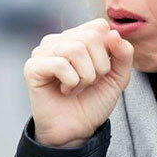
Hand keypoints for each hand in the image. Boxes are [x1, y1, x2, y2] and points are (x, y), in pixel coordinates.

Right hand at [23, 18, 133, 147]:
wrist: (77, 129)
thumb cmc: (93, 100)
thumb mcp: (118, 77)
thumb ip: (124, 53)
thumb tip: (113, 33)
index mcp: (78, 37)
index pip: (99, 26)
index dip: (108, 51)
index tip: (102, 71)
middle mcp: (59, 40)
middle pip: (90, 37)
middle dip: (99, 66)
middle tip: (90, 82)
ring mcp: (43, 51)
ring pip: (76, 49)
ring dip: (85, 76)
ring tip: (77, 87)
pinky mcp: (32, 67)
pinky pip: (60, 64)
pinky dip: (71, 82)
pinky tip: (65, 90)